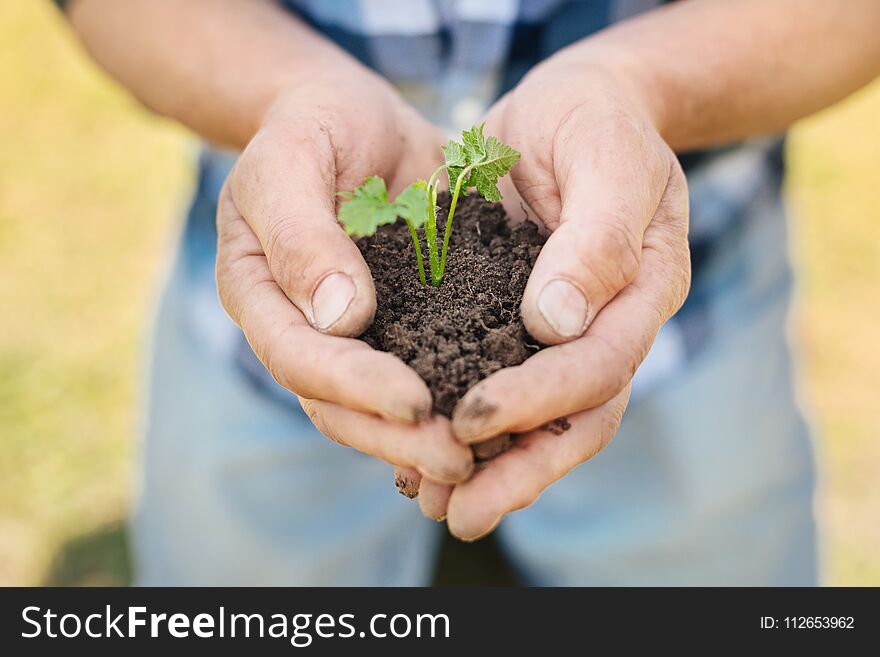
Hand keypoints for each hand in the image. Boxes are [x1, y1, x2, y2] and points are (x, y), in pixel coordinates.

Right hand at [215, 65, 472, 483]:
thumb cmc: (312, 127)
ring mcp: (355, 335)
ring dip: (428, 438)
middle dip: (396, 435)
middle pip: (339, 404)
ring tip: (488, 456)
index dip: (352, 386)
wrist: (355, 118)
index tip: (412, 402)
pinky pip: (427, 371)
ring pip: (381, 407)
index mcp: (262, 295)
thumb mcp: (292, 160)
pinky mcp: (405, 325)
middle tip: (459, 457)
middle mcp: (305, 330)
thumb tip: (339, 317)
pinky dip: (459, 399)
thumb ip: (302, 233)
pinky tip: (504, 423)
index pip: (298, 357)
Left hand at [419, 60, 690, 537]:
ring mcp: (562, 331)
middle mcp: (605, 326)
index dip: (538, 399)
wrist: (574, 105)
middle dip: (517, 468)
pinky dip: (461, 422)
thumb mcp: (608, 158)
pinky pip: (493, 381)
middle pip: (573, 419)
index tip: (472, 418)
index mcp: (641, 295)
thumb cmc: (598, 120)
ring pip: (535, 418)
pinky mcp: (514, 319)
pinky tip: (415, 450)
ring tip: (429, 500)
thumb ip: (596, 237)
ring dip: (486, 466)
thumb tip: (557, 325)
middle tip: (459, 512)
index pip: (598, 368)